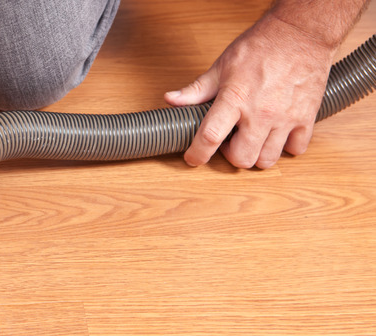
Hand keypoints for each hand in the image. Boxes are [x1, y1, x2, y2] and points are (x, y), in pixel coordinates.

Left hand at [164, 13, 335, 168]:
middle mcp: (260, 112)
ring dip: (256, 155)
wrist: (301, 33)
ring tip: (252, 138)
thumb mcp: (222, 66)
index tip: (193, 158)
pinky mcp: (306, 117)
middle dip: (231, 156)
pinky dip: (286, 147)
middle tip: (230, 142)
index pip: (210, 136)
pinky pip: (296, 149)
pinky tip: (277, 134)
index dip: (197, 154)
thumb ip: (197, 89)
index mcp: (235, 98)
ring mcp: (285, 117)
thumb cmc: (261, 47)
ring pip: (267, 160)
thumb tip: (172, 99)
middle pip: (242, 159)